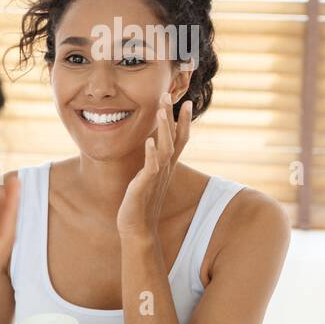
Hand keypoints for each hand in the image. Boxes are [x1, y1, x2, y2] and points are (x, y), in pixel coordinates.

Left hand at [117, 92, 190, 237]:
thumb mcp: (149, 178)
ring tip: (161, 111)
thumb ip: (153, 162)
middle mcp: (165, 169)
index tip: (187, 101)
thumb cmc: (141, 202)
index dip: (184, 121)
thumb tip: (152, 146)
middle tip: (169, 95)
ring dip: (164, 129)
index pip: (180, 140)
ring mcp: (156, 177)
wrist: (137, 228)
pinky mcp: (144, 186)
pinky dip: (151, 153)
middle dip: (172, 117)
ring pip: (165, 149)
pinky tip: (149, 141)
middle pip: (174, 139)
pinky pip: (151, 168)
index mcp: (166, 166)